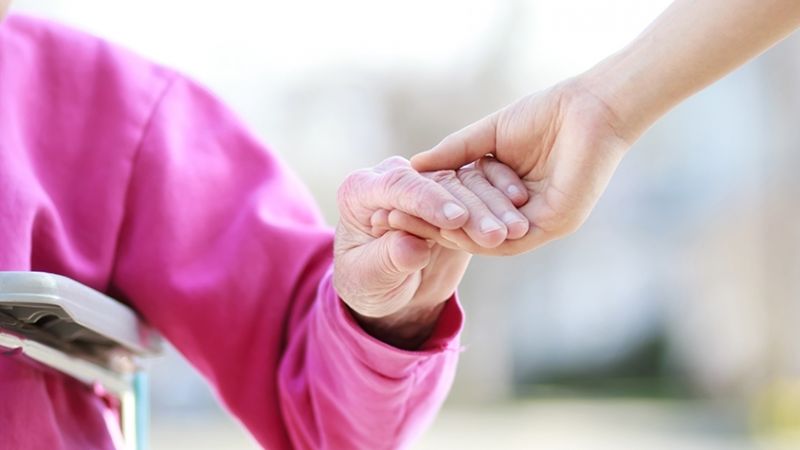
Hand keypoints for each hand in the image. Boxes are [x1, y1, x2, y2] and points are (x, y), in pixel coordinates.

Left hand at [333, 156, 526, 348]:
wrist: (384, 289)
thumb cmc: (367, 283)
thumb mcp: (369, 278)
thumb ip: (388, 260)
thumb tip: (411, 248)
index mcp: (362, 189)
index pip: (399, 186)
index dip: (429, 202)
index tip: (455, 219)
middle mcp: (396, 178)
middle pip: (439, 183)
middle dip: (470, 208)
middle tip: (496, 233)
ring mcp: (428, 184)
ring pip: (466, 185)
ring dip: (493, 207)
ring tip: (517, 232)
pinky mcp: (454, 196)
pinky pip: (482, 193)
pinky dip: (502, 205)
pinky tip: (521, 221)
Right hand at [410, 79, 632, 254]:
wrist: (588, 107)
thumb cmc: (545, 114)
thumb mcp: (487, 135)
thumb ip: (454, 153)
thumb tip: (414, 167)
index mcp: (507, 196)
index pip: (462, 211)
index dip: (429, 210)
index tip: (392, 208)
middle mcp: (521, 215)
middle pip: (471, 228)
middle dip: (432, 226)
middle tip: (394, 224)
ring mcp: (538, 223)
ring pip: (487, 237)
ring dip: (452, 232)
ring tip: (416, 225)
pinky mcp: (554, 224)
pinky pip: (511, 239)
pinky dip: (479, 234)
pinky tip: (451, 225)